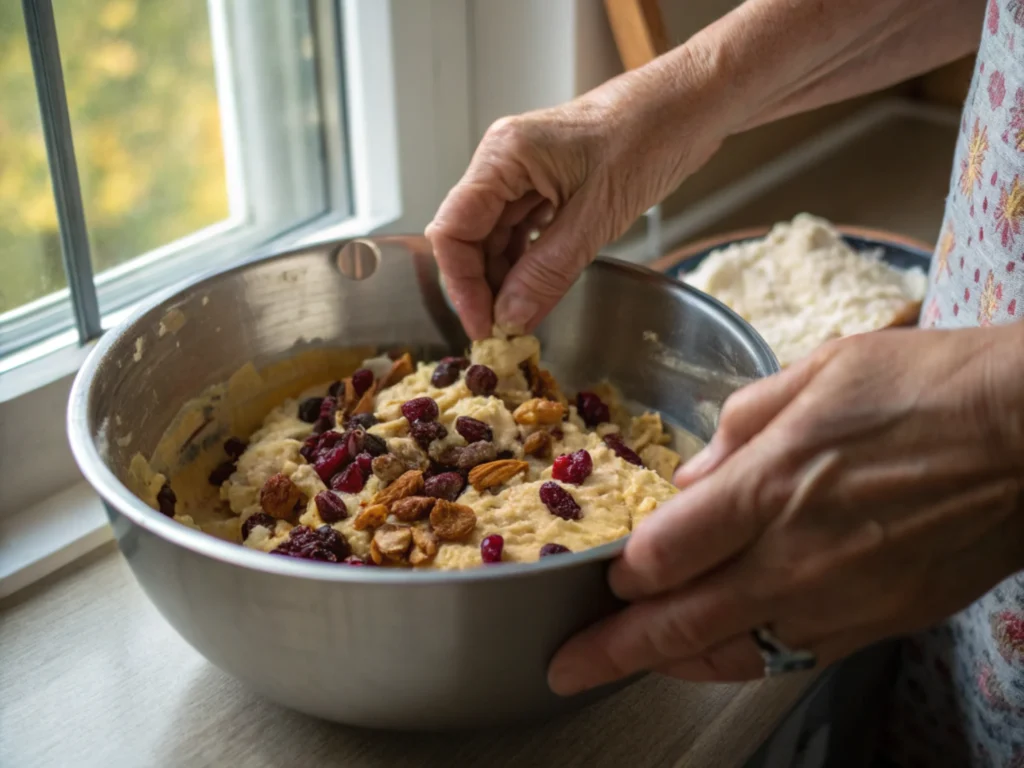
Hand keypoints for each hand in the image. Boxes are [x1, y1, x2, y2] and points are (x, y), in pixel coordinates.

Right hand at [425, 68, 722, 338]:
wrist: (693, 104)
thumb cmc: (652, 134)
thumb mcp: (599, 214)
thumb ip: (548, 269)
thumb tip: (510, 318)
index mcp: (504, 156)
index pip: (452, 230)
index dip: (461, 285)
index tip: (483, 327)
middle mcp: (504, 162)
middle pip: (468, 237)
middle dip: (482, 287)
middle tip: (503, 333)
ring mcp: (525, 173)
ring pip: (494, 238)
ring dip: (504, 280)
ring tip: (521, 319)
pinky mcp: (548, 184)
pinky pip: (523, 231)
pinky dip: (526, 264)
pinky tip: (537, 290)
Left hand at [548, 325, 1023, 694]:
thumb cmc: (926, 385)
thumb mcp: (815, 374)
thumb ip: (737, 428)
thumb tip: (691, 480)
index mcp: (771, 484)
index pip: (664, 554)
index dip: (623, 570)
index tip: (607, 570)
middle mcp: (797, 555)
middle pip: (682, 623)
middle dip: (613, 650)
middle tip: (566, 667)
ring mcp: (841, 599)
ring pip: (734, 653)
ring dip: (673, 663)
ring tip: (633, 663)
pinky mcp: (881, 621)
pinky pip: (792, 655)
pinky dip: (743, 659)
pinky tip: (720, 652)